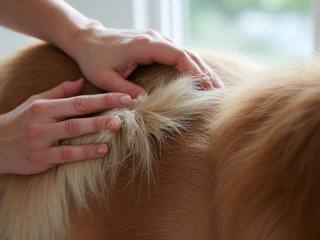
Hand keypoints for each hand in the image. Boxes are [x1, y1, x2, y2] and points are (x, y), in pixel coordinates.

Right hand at [0, 79, 133, 174]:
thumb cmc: (20, 121)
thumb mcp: (36, 102)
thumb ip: (59, 92)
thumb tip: (81, 81)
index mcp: (44, 106)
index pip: (79, 100)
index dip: (103, 98)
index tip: (124, 97)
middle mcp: (43, 121)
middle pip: (78, 115)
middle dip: (104, 112)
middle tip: (128, 110)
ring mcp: (41, 140)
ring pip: (73, 133)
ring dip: (97, 130)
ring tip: (117, 127)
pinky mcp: (40, 159)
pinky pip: (67, 155)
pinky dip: (86, 152)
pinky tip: (102, 150)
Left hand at [64, 23, 222, 96]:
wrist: (86, 39)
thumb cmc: (93, 58)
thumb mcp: (105, 78)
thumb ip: (125, 91)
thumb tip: (146, 103)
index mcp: (144, 45)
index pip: (178, 56)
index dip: (194, 71)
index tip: (206, 87)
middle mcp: (154, 39)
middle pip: (187, 54)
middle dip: (204, 72)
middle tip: (218, 91)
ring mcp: (155, 39)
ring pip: (185, 53)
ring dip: (200, 68)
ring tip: (214, 86)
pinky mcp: (154, 43)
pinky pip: (177, 54)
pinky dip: (190, 65)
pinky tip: (197, 77)